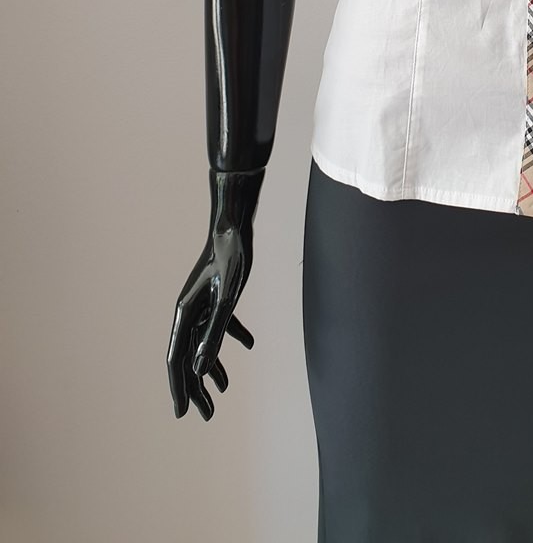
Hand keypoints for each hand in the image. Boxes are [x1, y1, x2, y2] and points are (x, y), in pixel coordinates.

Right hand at [166, 167, 263, 419]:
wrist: (235, 224)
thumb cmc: (230, 257)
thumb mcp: (226, 299)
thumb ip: (214, 334)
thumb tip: (202, 370)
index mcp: (184, 314)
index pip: (176, 359)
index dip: (179, 388)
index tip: (182, 413)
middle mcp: (188, 312)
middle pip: (188, 357)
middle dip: (196, 387)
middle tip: (207, 415)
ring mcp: (202, 304)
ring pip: (203, 344)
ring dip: (212, 367)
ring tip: (222, 391)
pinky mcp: (217, 296)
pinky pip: (220, 324)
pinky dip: (232, 337)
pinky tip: (248, 346)